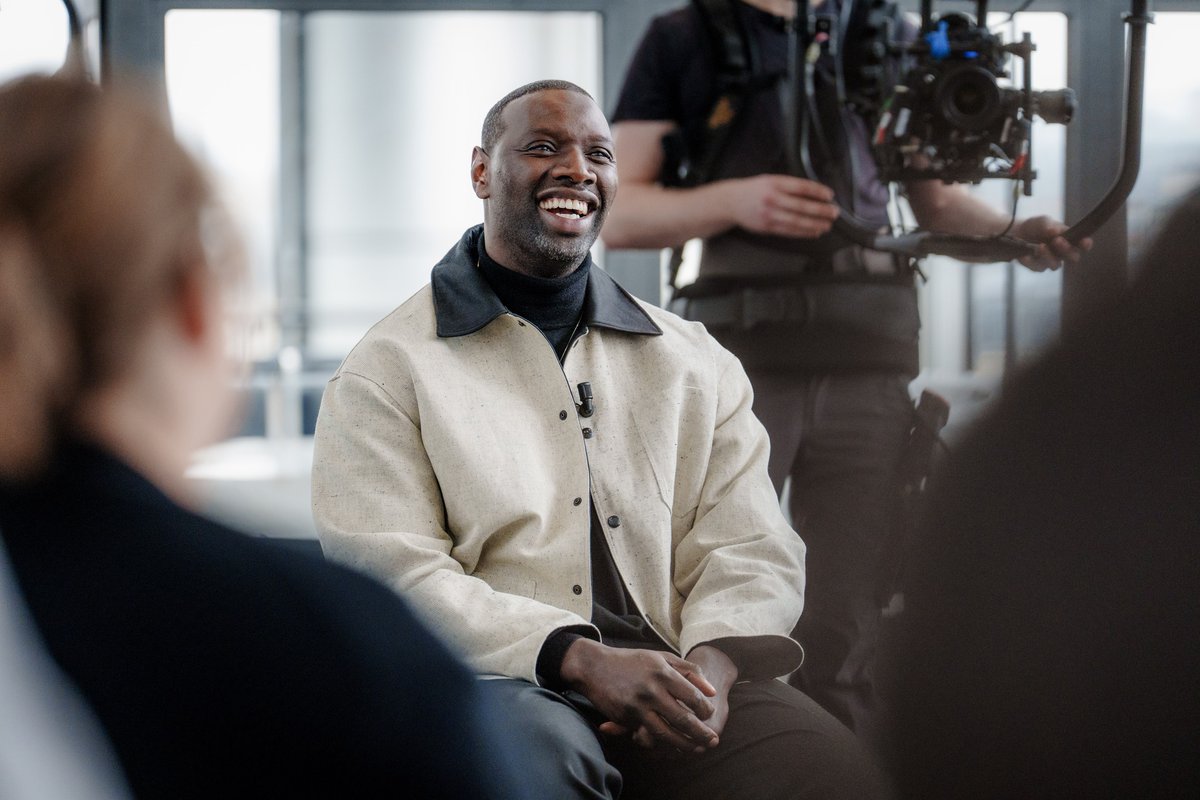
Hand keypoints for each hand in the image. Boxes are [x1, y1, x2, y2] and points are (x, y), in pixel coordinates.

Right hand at [594, 645, 737, 757]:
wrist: (595, 666)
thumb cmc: (632, 661)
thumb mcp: (661, 658)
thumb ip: (688, 671)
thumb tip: (711, 691)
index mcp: (663, 672)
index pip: (693, 696)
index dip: (705, 709)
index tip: (710, 714)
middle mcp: (652, 690)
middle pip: (684, 719)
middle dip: (701, 733)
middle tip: (713, 741)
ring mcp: (638, 706)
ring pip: (667, 733)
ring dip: (685, 745)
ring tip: (697, 749)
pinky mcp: (626, 718)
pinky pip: (648, 735)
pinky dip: (663, 743)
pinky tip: (673, 746)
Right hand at [728, 174, 839, 238]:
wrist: (731, 202)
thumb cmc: (753, 190)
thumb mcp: (770, 180)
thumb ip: (788, 185)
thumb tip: (813, 193)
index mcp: (774, 183)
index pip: (801, 187)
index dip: (817, 192)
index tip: (829, 195)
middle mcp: (772, 199)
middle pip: (801, 206)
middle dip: (821, 210)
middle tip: (834, 212)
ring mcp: (769, 214)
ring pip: (796, 221)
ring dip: (815, 224)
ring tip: (827, 225)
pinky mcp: (767, 227)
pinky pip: (789, 231)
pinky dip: (803, 232)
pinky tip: (814, 231)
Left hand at [1013, 215, 1092, 270]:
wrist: (1016, 233)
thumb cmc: (1036, 226)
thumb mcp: (1042, 222)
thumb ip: (1049, 226)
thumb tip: (1055, 231)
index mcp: (1069, 240)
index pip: (1082, 245)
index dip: (1086, 244)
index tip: (1085, 241)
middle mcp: (1063, 253)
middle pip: (1072, 257)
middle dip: (1067, 250)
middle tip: (1058, 240)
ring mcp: (1050, 262)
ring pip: (1056, 266)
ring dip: (1049, 256)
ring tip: (1040, 246)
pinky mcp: (1037, 267)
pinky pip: (1037, 267)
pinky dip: (1031, 261)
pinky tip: (1025, 256)